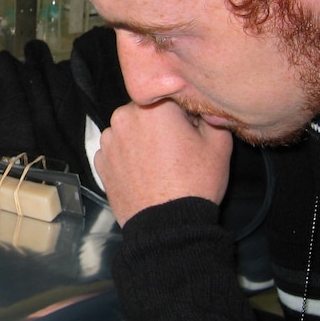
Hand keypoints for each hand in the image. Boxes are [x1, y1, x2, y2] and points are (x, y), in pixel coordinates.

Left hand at [95, 100, 232, 226]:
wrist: (167, 226)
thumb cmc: (194, 184)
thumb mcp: (218, 145)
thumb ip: (210, 115)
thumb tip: (202, 108)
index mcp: (152, 106)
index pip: (170, 94)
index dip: (184, 112)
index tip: (191, 130)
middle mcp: (124, 117)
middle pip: (146, 110)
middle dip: (161, 123)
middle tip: (177, 149)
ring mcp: (109, 140)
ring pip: (130, 129)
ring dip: (142, 138)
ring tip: (160, 164)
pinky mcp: (100, 161)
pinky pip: (117, 149)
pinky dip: (128, 156)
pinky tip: (145, 172)